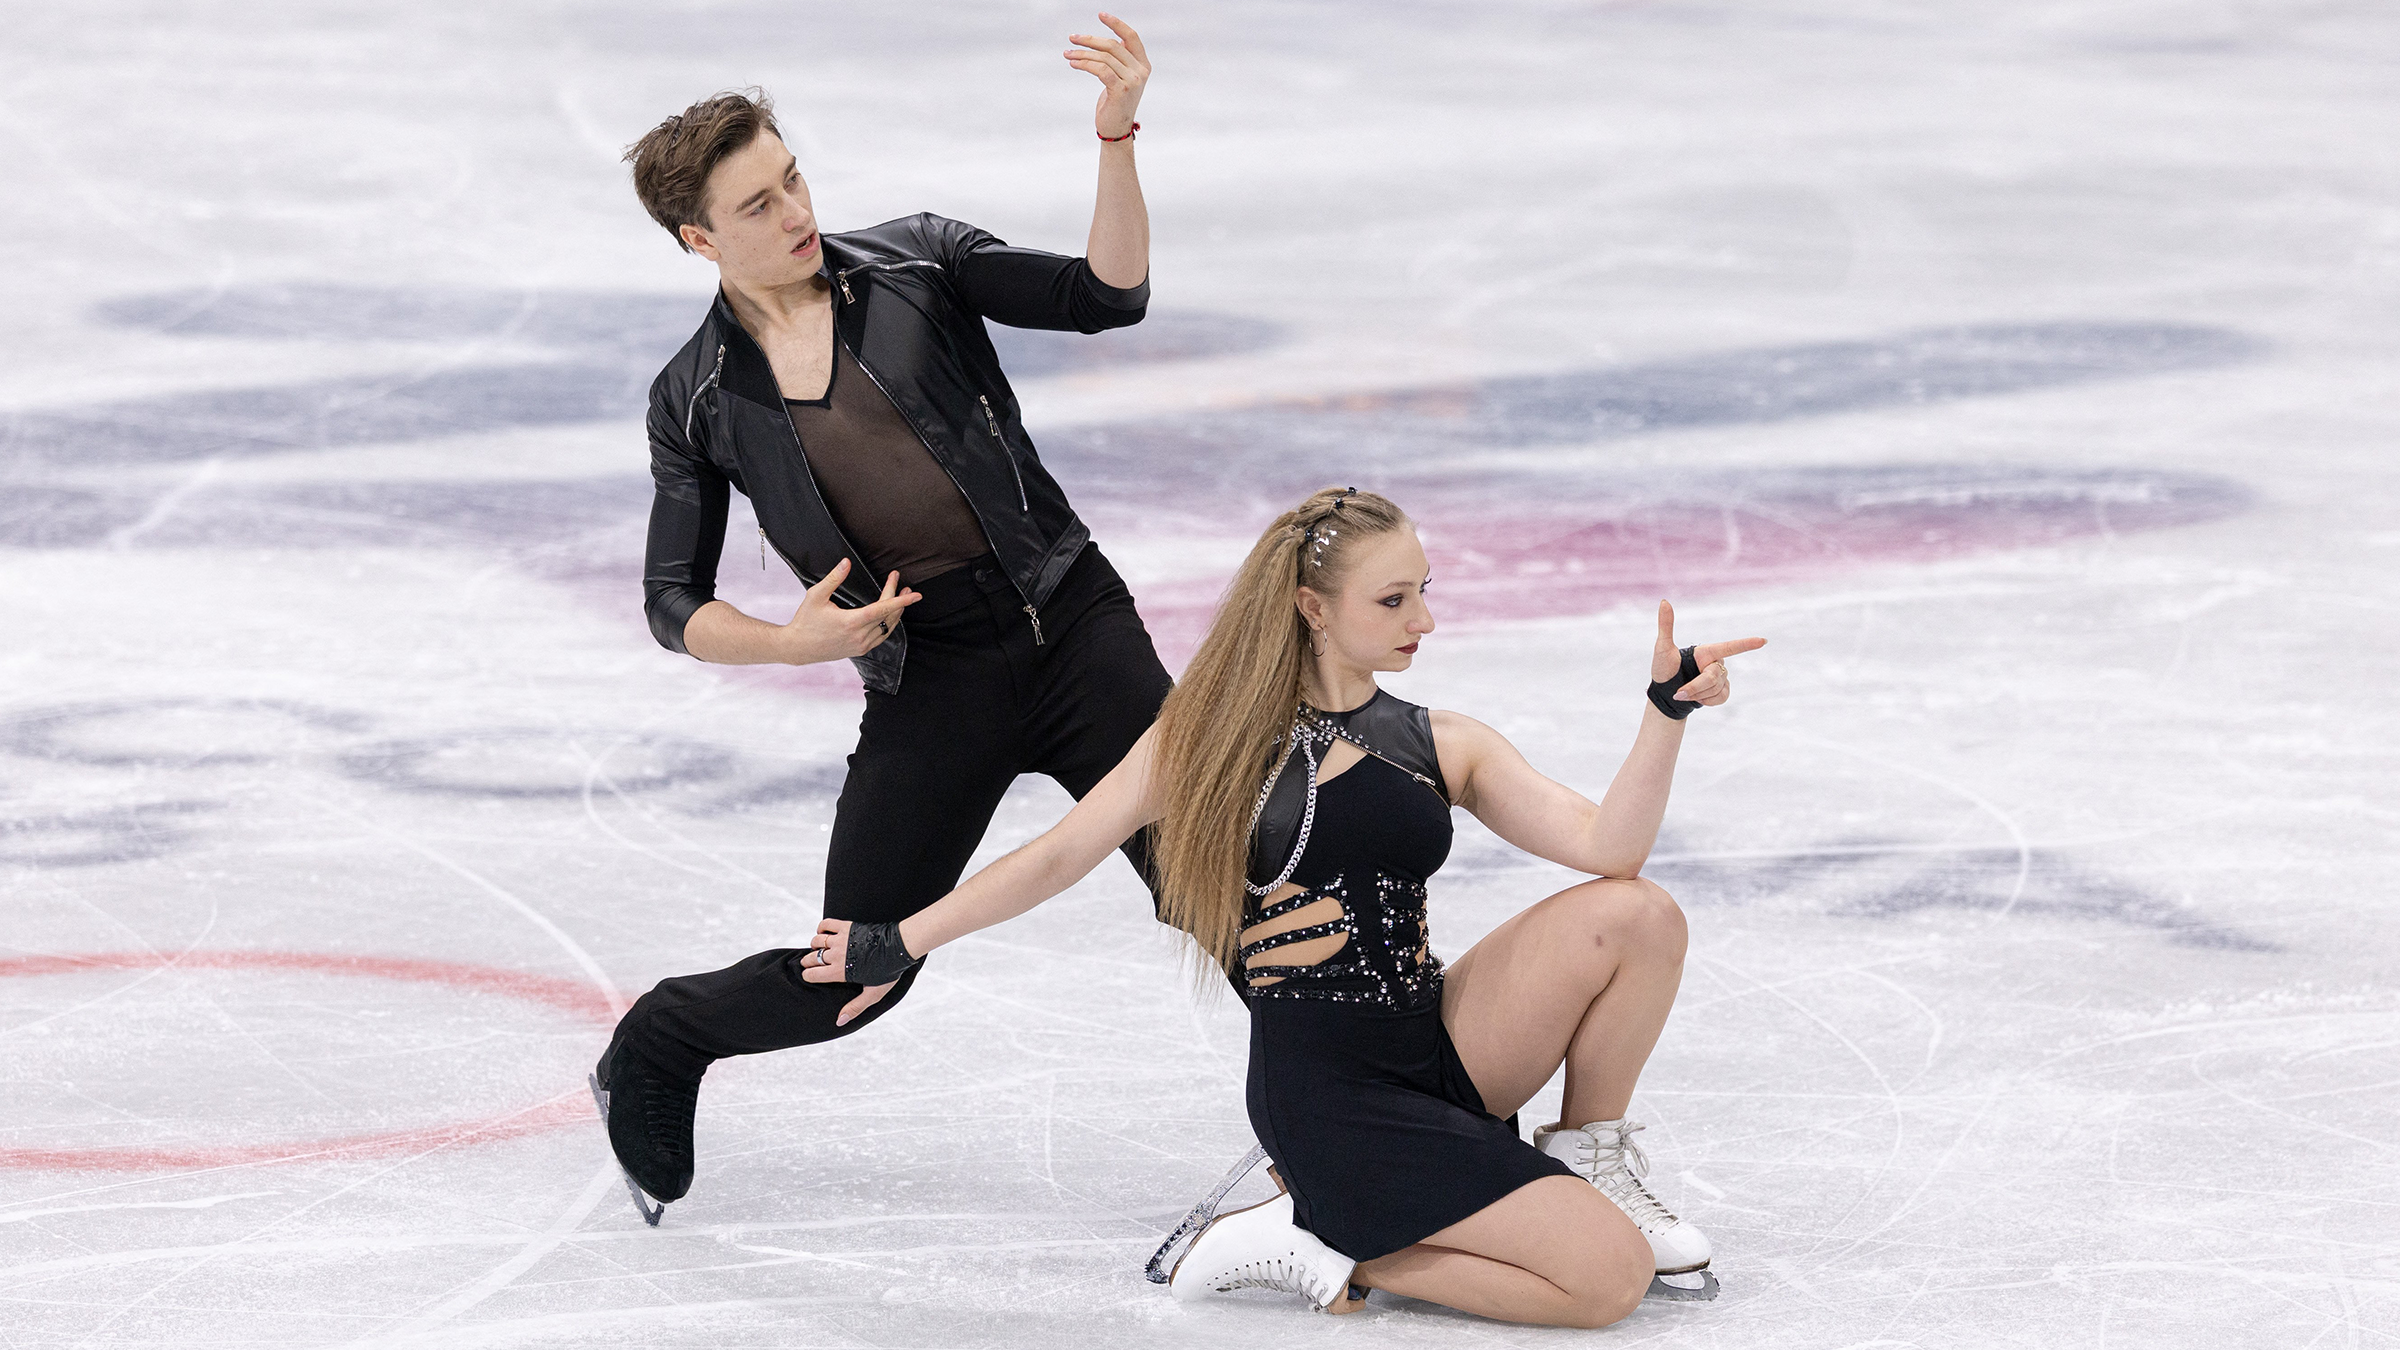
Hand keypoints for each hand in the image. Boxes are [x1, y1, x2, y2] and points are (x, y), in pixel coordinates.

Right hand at [778, 558, 918, 664]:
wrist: (798, 648)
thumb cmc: (805, 621)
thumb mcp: (816, 596)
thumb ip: (833, 578)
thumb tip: (846, 562)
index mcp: (851, 622)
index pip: (882, 609)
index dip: (901, 600)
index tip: (915, 595)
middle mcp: (859, 636)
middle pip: (888, 616)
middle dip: (898, 598)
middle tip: (900, 583)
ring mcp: (861, 645)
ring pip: (887, 628)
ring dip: (897, 612)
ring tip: (902, 595)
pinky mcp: (860, 650)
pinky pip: (882, 637)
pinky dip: (889, 624)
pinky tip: (890, 614)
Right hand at [798, 918, 899, 1025]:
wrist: (899, 947)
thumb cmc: (888, 972)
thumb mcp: (873, 994)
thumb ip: (855, 1007)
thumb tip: (839, 1021)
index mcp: (840, 972)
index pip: (812, 974)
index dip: (808, 976)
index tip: (810, 976)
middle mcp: (837, 955)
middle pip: (812, 958)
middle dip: (808, 962)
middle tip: (810, 964)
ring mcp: (841, 939)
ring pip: (816, 941)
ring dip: (814, 946)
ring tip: (818, 950)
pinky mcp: (847, 926)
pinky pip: (826, 924)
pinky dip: (821, 928)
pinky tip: (824, 934)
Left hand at [1066, 13, 1149, 137]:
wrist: (1116, 129)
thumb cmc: (1115, 102)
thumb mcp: (1121, 78)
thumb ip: (1121, 61)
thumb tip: (1111, 42)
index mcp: (1143, 65)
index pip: (1131, 37)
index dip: (1116, 24)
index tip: (1101, 14)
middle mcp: (1140, 71)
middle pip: (1112, 46)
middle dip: (1090, 40)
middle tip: (1072, 38)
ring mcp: (1132, 81)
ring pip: (1103, 58)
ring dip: (1082, 54)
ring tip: (1068, 54)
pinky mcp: (1120, 90)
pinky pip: (1100, 70)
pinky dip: (1084, 64)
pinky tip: (1073, 63)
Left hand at [1650, 600, 1765, 706]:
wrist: (1665, 694)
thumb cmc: (1663, 669)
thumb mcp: (1662, 648)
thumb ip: (1666, 625)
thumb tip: (1664, 601)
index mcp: (1706, 651)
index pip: (1729, 647)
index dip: (1747, 644)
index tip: (1763, 641)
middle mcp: (1716, 662)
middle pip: (1713, 676)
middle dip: (1695, 686)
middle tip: (1678, 693)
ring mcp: (1721, 678)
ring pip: (1717, 689)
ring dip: (1697, 695)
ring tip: (1684, 693)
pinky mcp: (1722, 691)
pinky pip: (1721, 698)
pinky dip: (1707, 701)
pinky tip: (1697, 699)